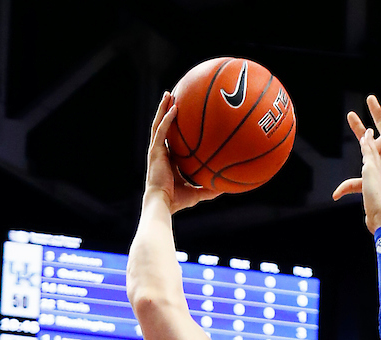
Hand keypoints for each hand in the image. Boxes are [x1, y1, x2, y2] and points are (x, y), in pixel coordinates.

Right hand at [145, 93, 218, 214]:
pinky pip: (161, 131)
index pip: (171, 140)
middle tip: (173, 97)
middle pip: (162, 127)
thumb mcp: (197, 193)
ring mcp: (156, 151)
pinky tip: (174, 108)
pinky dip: (167, 119)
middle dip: (166, 111)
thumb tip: (226, 190)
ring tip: (169, 94)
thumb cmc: (177, 201)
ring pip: (158, 124)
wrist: (163, 203)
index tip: (183, 118)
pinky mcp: (155, 151)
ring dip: (163, 108)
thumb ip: (209, 189)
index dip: (175, 129)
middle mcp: (161, 152)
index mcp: (169, 160)